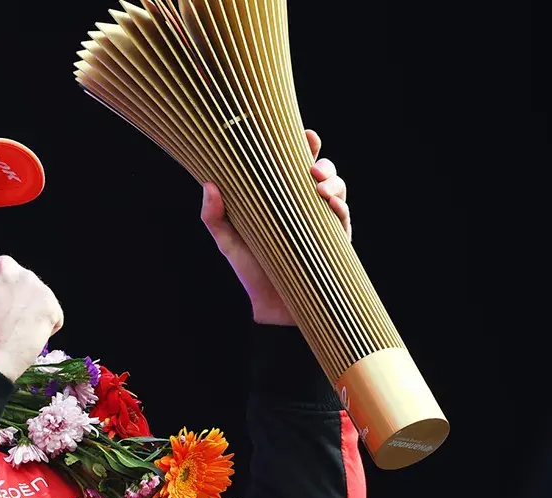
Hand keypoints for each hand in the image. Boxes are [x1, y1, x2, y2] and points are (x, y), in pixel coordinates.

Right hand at [0, 250, 63, 381]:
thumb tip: (2, 288)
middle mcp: (6, 265)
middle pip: (19, 279)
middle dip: (17, 296)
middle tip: (5, 320)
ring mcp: (30, 281)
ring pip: (37, 294)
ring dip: (32, 309)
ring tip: (15, 331)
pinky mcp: (49, 301)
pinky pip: (53, 313)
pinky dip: (46, 326)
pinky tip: (28, 337)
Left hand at [201, 128, 351, 325]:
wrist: (271, 309)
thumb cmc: (250, 269)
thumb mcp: (227, 240)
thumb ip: (214, 216)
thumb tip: (209, 186)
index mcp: (280, 199)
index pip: (293, 165)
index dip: (303, 146)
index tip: (306, 133)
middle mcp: (303, 207)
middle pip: (321, 174)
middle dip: (323, 163)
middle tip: (312, 166)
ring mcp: (321, 223)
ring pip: (337, 192)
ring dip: (334, 182)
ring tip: (320, 186)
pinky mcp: (335, 243)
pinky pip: (343, 219)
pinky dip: (340, 208)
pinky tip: (331, 204)